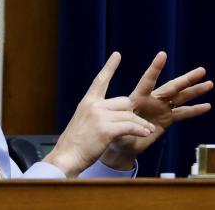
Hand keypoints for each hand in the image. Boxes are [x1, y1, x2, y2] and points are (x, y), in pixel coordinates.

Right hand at [44, 52, 155, 177]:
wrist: (66, 159)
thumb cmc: (75, 145)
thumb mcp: (84, 122)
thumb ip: (97, 114)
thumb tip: (118, 113)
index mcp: (88, 102)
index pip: (100, 80)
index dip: (109, 67)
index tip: (117, 55)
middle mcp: (94, 106)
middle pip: (124, 102)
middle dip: (131, 113)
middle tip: (137, 124)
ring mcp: (100, 117)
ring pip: (129, 115)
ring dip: (140, 124)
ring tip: (148, 130)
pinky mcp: (106, 129)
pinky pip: (130, 126)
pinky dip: (140, 130)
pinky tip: (146, 134)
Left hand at [99, 51, 212, 169]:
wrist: (123, 145)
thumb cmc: (115, 135)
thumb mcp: (116, 130)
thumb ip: (126, 127)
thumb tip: (135, 127)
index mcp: (138, 98)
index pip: (148, 81)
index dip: (155, 69)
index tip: (162, 54)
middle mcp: (152, 100)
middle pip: (172, 87)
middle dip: (187, 79)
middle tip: (201, 70)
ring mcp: (161, 108)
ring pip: (181, 97)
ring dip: (195, 91)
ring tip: (210, 83)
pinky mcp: (167, 119)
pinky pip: (183, 113)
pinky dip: (195, 110)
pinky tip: (207, 106)